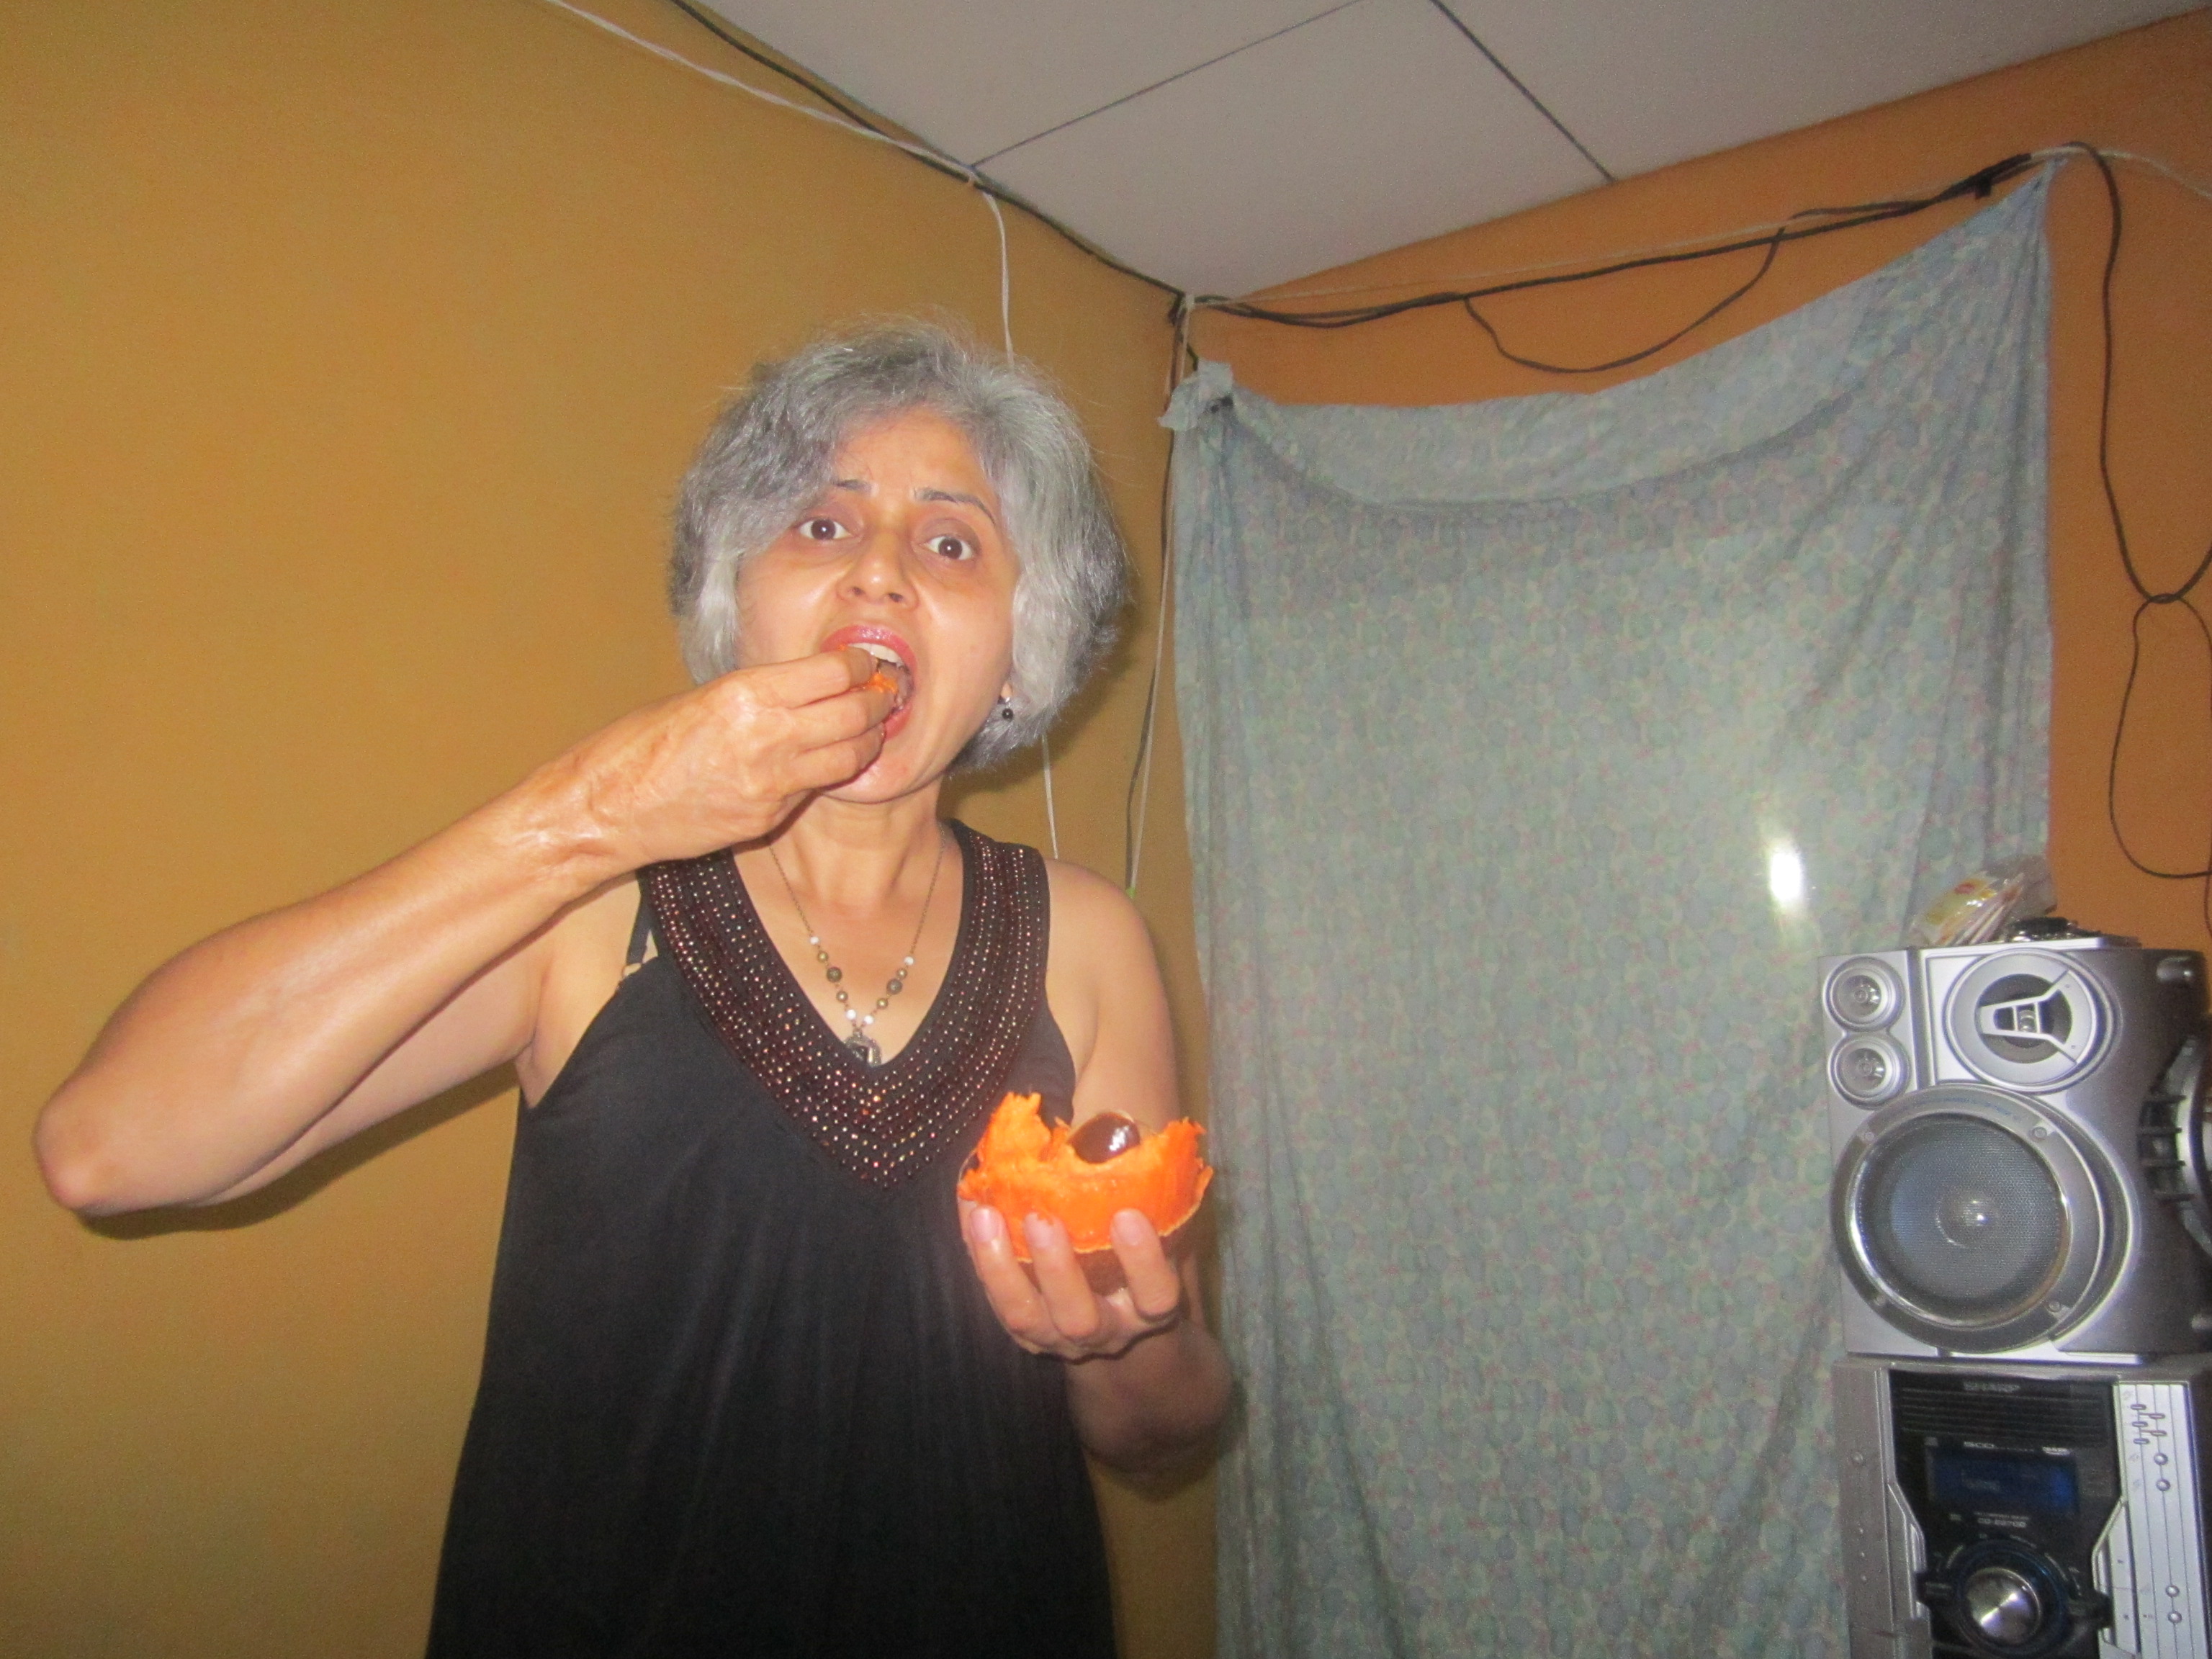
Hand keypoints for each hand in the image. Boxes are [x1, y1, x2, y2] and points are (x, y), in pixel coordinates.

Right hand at [543, 647, 894, 872]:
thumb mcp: (698, 698)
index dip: (858, 667)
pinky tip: (816, 765)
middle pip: (855, 715)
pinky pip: (811, 790)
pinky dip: (822, 775)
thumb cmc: (636, 746)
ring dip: (864, 742)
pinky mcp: (767, 817)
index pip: (833, 674)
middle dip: (877, 702)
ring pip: (848, 759)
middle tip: (882, 695)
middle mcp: (768, 737)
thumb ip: (753, 694)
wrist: (606, 809)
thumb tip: (799, 686)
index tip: (864, 664)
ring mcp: (771, 784)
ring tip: (865, 731)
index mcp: (746, 695)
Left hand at [961, 1201, 1185, 1360]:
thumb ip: (1143, 1190)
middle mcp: (1104, 1332)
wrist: (1116, 1308)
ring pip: (1024, 1318)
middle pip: (1080, 1319)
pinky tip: (973, 1210)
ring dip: (1002, 1267)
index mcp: (1146, 1307)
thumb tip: (1117, 1129)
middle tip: (1041, 1219)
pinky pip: (992, 1297)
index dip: (1143, 1260)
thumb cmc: (1134, 1248)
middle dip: (1058, 1270)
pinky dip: (979, 1253)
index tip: (1127, 1214)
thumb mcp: (1151, 1225)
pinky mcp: (1020, 1328)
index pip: (1156, 1296)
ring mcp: (1056, 1337)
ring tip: (987, 1215)